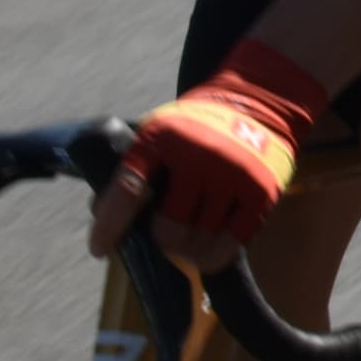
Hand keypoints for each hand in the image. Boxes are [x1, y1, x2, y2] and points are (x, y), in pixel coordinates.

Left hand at [90, 43, 327, 265]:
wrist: (259, 103)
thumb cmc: (195, 129)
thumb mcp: (158, 133)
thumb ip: (132, 170)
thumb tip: (103, 219)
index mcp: (163, 138)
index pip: (128, 191)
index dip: (109, 226)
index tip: (99, 249)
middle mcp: (198, 155)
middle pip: (166, 229)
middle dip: (160, 241)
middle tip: (162, 239)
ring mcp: (232, 174)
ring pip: (197, 241)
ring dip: (187, 249)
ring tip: (186, 241)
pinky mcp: (261, 192)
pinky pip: (228, 245)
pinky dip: (211, 256)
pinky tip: (204, 253)